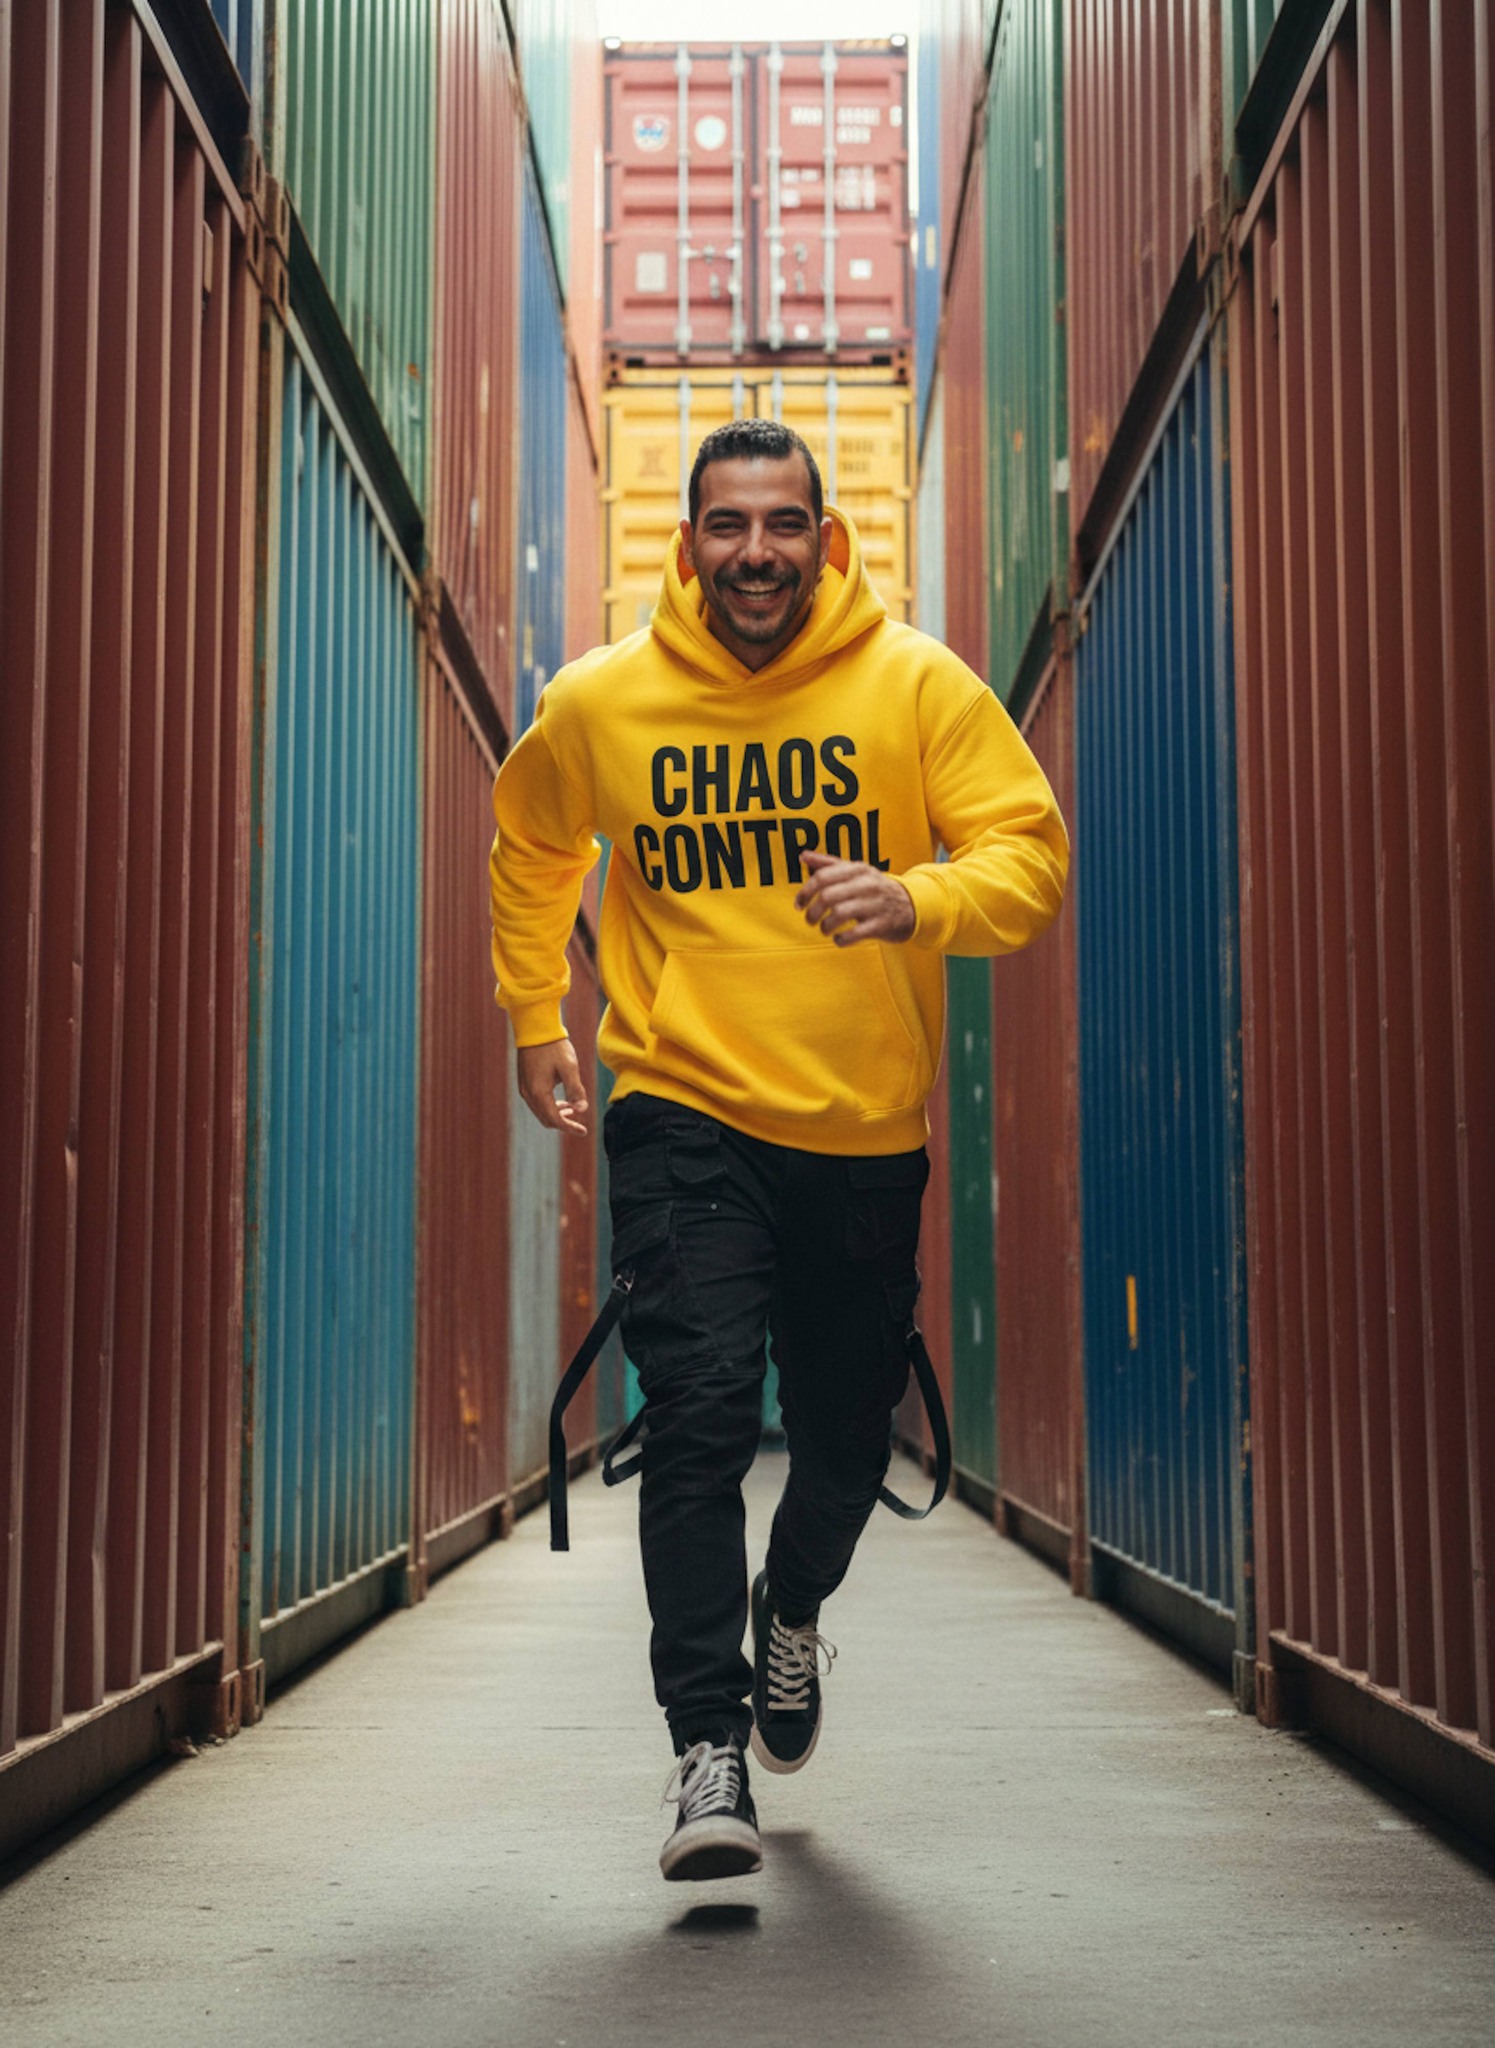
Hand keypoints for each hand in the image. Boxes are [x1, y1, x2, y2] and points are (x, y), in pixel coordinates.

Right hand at [517, 1038, 589, 1133]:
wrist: (535, 1029)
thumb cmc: (554, 1046)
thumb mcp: (569, 1067)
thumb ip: (575, 1089)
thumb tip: (583, 1109)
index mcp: (539, 1092)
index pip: (555, 1119)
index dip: (570, 1128)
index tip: (584, 1132)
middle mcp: (528, 1093)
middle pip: (546, 1119)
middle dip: (563, 1123)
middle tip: (579, 1124)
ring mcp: (524, 1088)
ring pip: (540, 1111)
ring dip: (556, 1115)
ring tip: (572, 1111)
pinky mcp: (524, 1082)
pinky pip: (536, 1102)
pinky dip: (549, 1106)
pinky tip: (562, 1101)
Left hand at [794, 851, 915, 945]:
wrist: (912, 906)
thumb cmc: (876, 889)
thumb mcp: (856, 871)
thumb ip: (829, 864)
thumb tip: (803, 856)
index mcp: (858, 869)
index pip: (823, 877)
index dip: (805, 892)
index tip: (799, 904)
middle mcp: (867, 884)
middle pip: (828, 896)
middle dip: (813, 912)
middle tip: (810, 920)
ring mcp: (875, 905)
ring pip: (839, 914)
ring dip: (825, 926)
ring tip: (825, 929)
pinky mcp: (881, 925)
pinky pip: (854, 934)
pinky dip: (841, 939)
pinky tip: (839, 938)